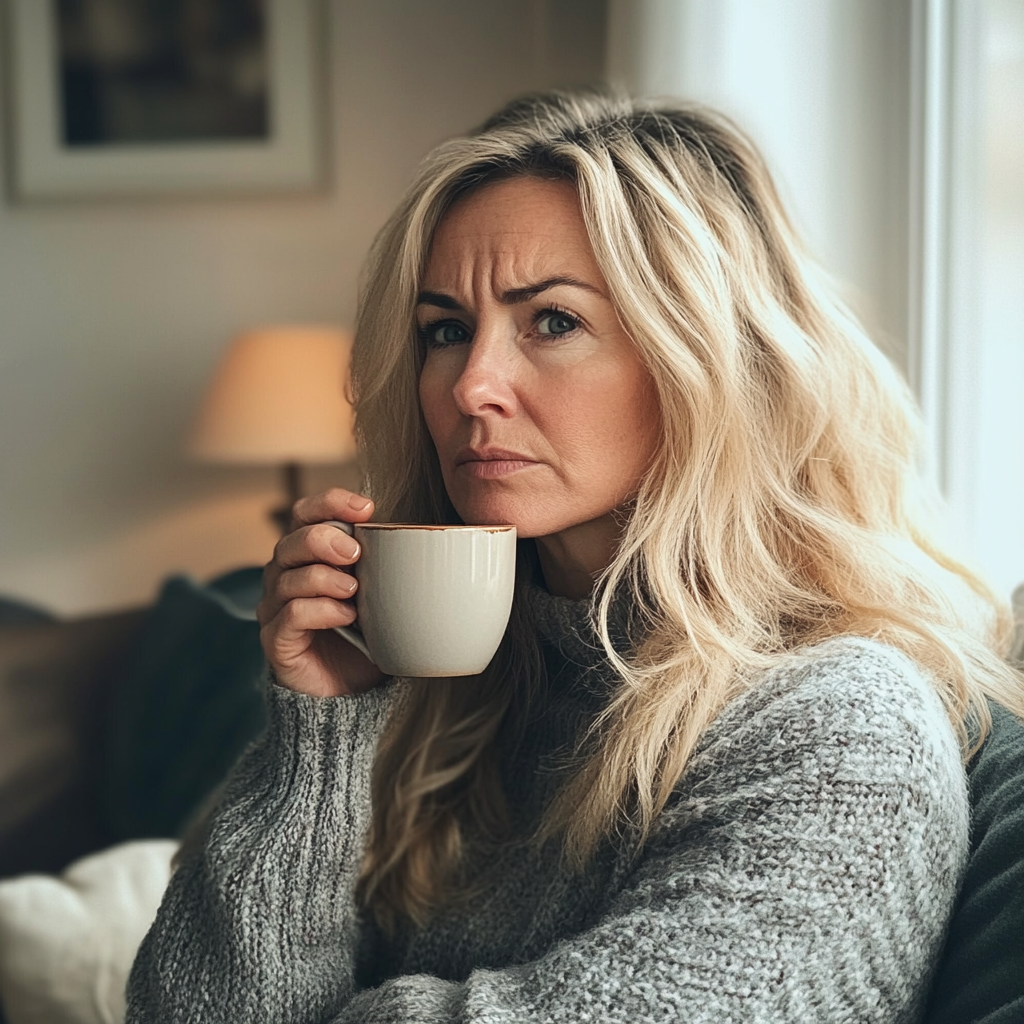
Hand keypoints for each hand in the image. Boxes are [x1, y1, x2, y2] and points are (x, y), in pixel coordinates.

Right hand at [257, 488, 386, 696]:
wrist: (351, 692)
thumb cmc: (366, 634)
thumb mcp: (382, 592)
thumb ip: (389, 564)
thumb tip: (425, 535)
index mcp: (308, 555)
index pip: (304, 512)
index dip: (330, 502)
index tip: (366, 509)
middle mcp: (284, 576)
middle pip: (290, 541)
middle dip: (324, 540)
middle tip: (356, 554)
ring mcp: (275, 609)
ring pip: (287, 577)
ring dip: (323, 578)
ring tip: (355, 591)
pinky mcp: (276, 641)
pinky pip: (289, 615)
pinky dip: (319, 610)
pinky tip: (347, 616)